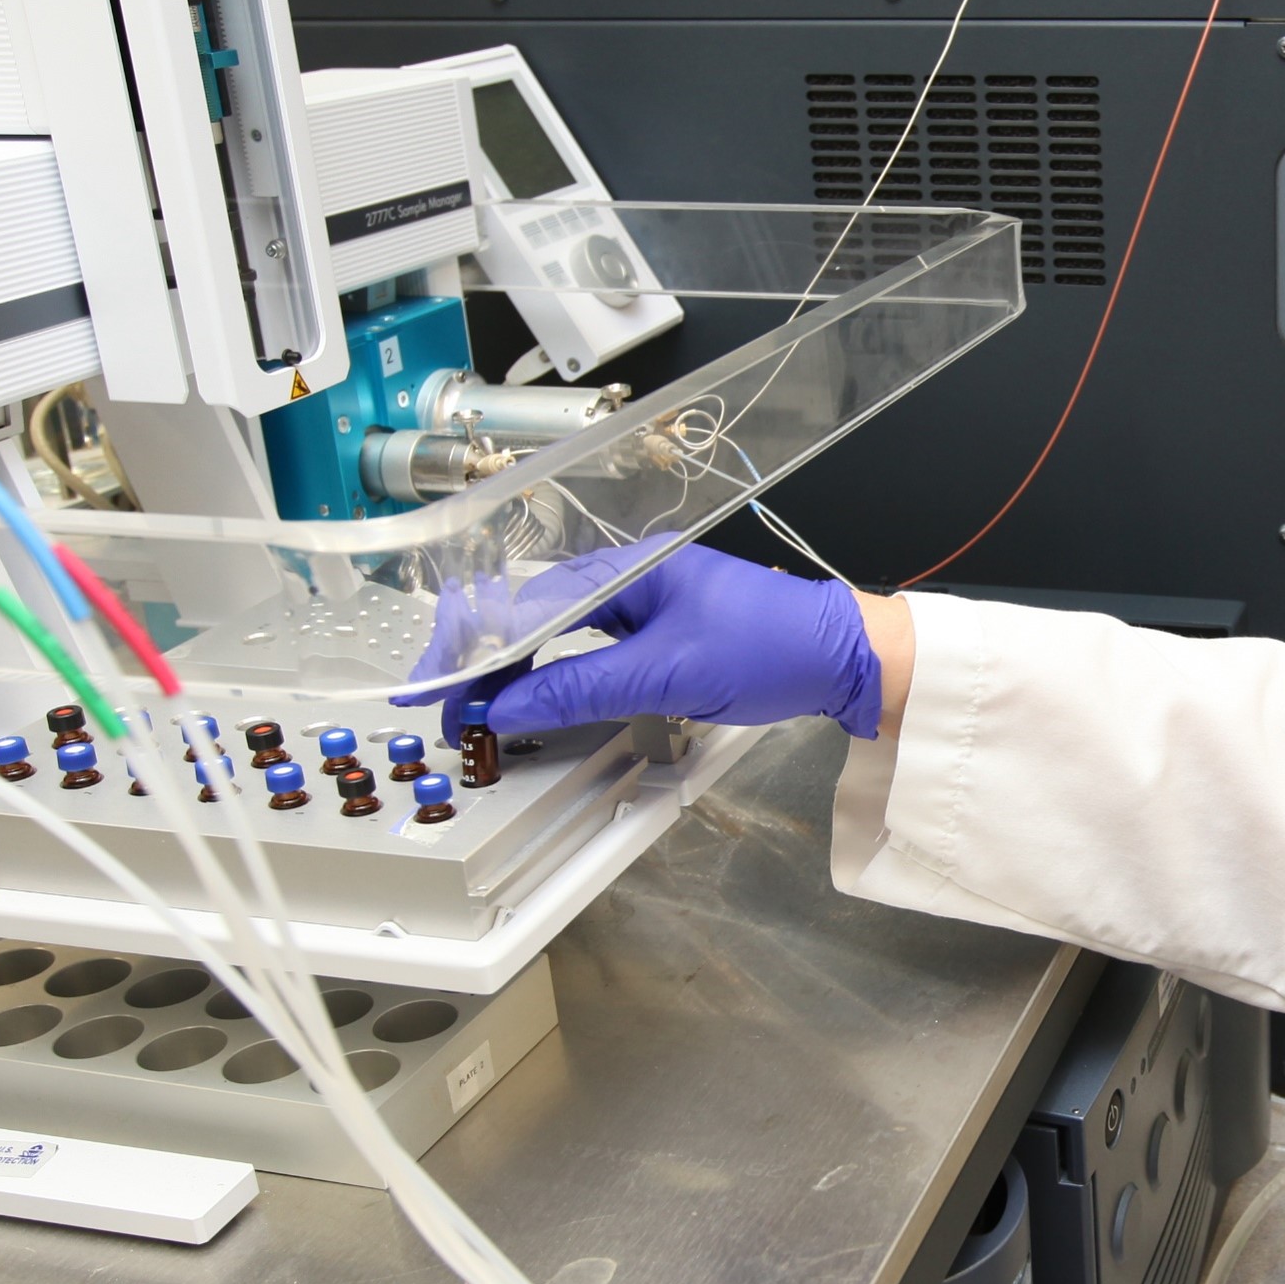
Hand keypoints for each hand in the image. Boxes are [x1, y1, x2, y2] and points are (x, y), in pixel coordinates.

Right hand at [398, 544, 884, 737]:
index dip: (471, 654)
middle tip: (454, 714)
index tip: (439, 694)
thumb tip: (504, 708)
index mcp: (625, 569)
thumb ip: (580, 689)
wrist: (845, 656)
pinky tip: (539, 702)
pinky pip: (590, 650)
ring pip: (557, 636)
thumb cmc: (772, 649)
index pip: (521, 607)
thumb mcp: (668, 675)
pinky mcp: (662, 632)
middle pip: (530, 617)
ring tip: (483, 714)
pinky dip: (557, 678)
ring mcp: (645, 604)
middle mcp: (628, 577)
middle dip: (484, 665)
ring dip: (517, 674)